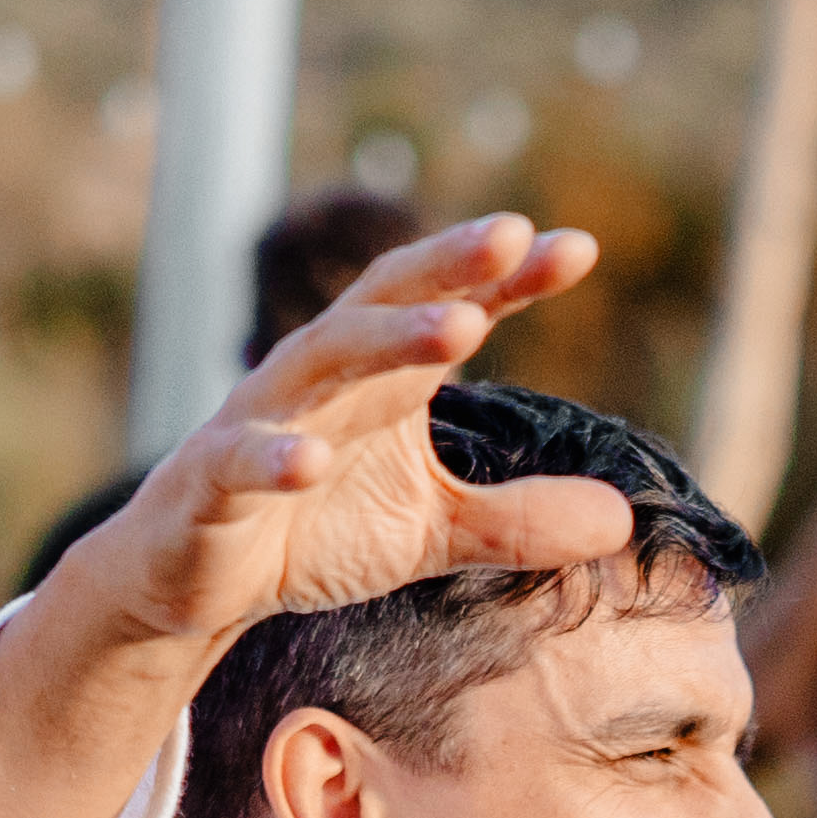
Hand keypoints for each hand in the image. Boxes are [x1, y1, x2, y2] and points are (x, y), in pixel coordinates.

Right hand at [76, 214, 626, 651]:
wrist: (194, 578)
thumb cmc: (314, 528)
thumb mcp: (432, 531)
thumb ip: (518, 522)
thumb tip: (621, 522)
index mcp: (380, 377)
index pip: (449, 306)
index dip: (507, 278)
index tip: (576, 249)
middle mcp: (323, 378)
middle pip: (383, 303)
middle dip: (446, 268)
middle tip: (510, 238)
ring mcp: (261, 421)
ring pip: (322, 361)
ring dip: (387, 340)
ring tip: (457, 329)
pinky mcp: (210, 482)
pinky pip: (242, 461)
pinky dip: (274, 457)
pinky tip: (314, 462)